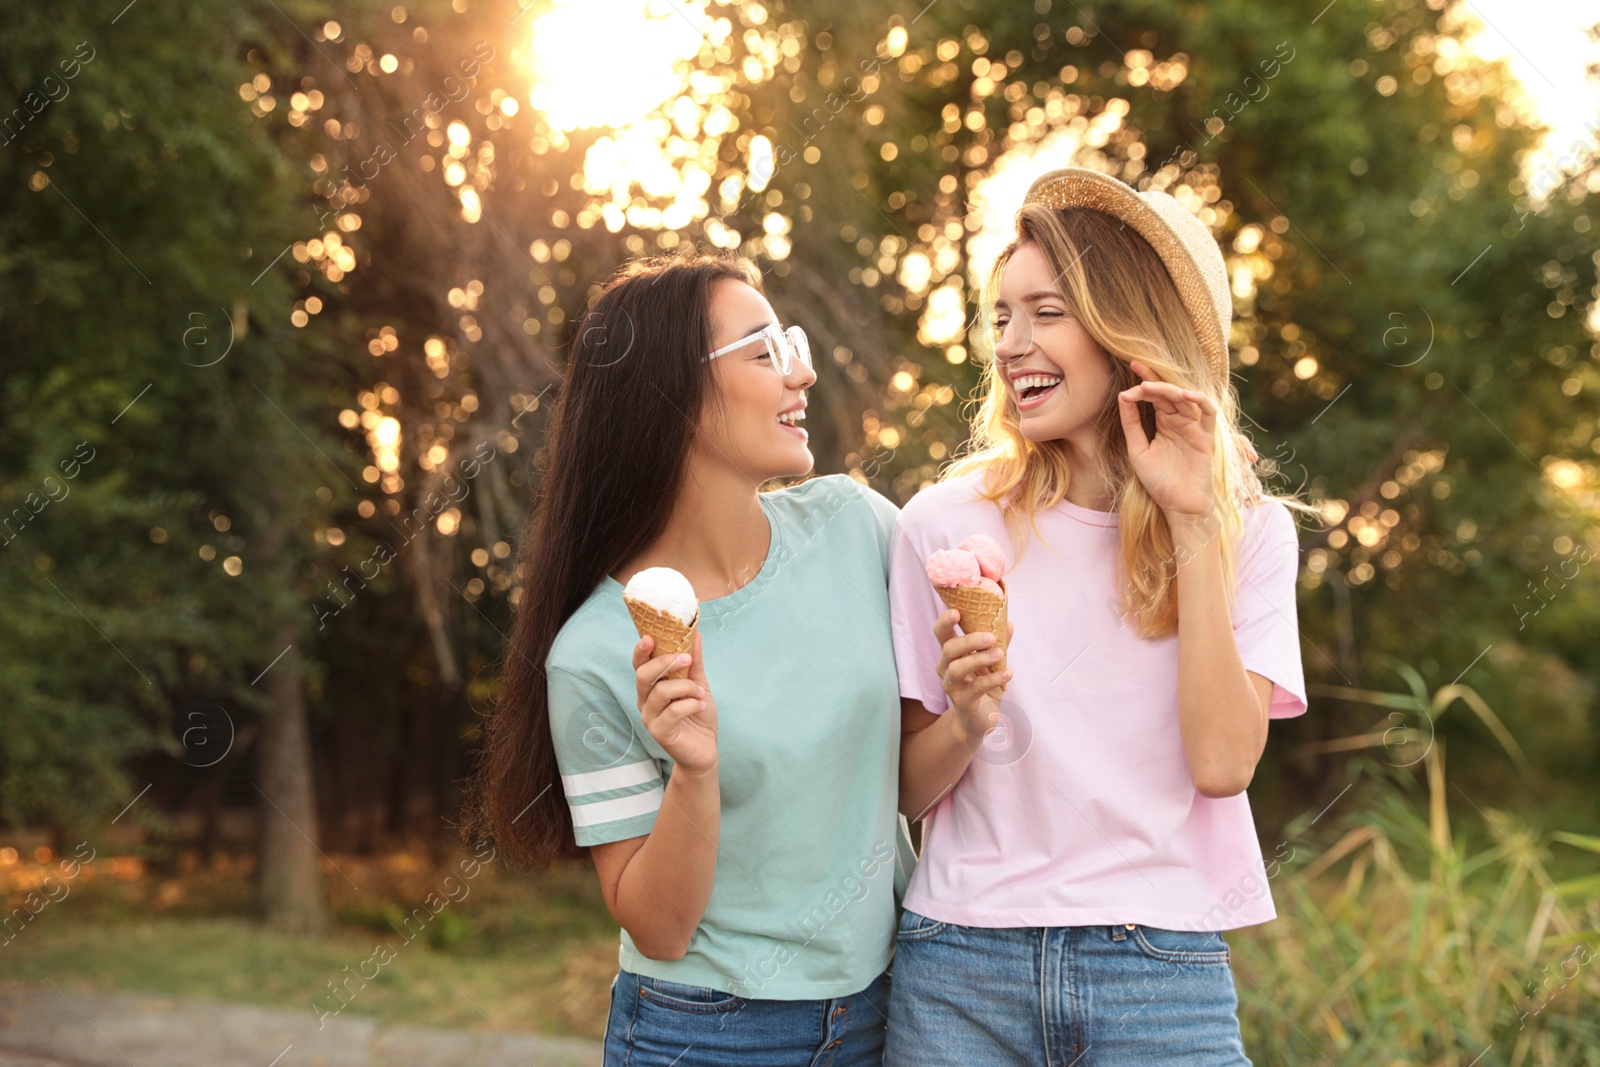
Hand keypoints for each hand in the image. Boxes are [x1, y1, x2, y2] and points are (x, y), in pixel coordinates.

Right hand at [632, 631, 717, 775]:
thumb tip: (695, 634)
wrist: (705, 749)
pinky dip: (690, 705)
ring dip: (686, 687)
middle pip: (643, 675)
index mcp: (651, 686)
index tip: (650, 637)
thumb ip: (695, 662)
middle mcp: (645, 700)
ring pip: (661, 692)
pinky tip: (700, 706)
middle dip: (665, 662)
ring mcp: (649, 717)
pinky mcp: (658, 732)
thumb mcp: (700, 684)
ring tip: (701, 693)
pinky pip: (672, 712)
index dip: (641, 650)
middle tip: (687, 659)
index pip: (639, 664)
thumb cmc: (698, 715)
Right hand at [933, 610, 1013, 745]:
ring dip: (979, 659)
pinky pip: (975, 689)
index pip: (941, 633)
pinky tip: (1008, 674)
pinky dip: (992, 680)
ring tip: (999, 654)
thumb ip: (1000, 643)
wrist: (982, 720)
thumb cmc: (984, 684)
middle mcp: (946, 668)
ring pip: (957, 669)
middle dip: (968, 640)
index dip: (944, 622)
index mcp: (951, 654)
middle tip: (990, 637)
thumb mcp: (993, 663)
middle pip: (948, 649)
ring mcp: (953, 686)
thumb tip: (1008, 623)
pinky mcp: (963, 703)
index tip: (955, 611)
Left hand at [1116, 360, 1217, 518]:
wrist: (1179, 506)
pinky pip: (1208, 413)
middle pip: (1168, 393)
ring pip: (1185, 399)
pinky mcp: (1206, 437)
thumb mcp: (1138, 450)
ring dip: (1168, 389)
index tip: (1128, 374)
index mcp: (1164, 423)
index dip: (1143, 383)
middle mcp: (1180, 421)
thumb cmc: (1159, 481)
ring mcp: (1194, 427)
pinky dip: (1200, 400)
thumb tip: (1123, 395)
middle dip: (1152, 379)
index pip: (1154, 396)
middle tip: (1137, 366)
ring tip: (1149, 386)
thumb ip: (1131, 424)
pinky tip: (1185, 394)